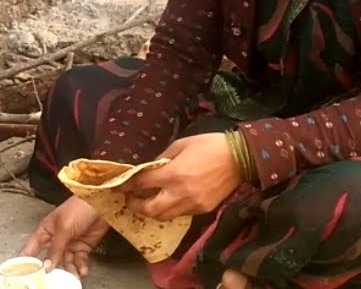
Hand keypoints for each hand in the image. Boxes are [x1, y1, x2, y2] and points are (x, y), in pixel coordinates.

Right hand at [21, 197, 109, 278]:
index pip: (32, 248)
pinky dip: (80, 267)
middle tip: (52, 281)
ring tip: (72, 278)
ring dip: (68, 271)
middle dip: (51, 270)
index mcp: (46, 230)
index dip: (27, 261)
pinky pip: (79, 261)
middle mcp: (56, 239)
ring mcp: (69, 243)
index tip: (25, 274)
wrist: (102, 204)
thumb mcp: (64, 228)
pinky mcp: (82, 247)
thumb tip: (46, 266)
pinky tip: (82, 272)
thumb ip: (55, 248)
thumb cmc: (79, 207)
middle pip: (50, 259)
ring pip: (65, 263)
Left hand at [125, 133, 242, 220]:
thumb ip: (162, 158)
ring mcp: (192, 204)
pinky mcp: (203, 210)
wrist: (239, 158)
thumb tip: (149, 168)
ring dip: (153, 211)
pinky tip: (170, 200)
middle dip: (136, 206)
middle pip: (150, 210)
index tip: (121, 185)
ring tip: (148, 202)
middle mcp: (180, 193)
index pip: (143, 184)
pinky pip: (181, 214)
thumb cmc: (209, 145)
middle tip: (131, 198)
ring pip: (165, 217)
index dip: (129, 185)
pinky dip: (171, 210)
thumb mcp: (181, 144)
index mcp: (173, 174)